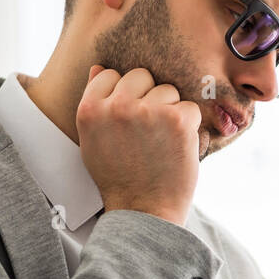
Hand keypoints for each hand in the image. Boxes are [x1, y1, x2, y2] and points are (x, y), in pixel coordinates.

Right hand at [77, 64, 201, 225]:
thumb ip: (96, 104)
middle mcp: (116, 107)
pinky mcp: (177, 120)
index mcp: (90, 110)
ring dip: (170, 112)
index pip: (109, 75)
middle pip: (141, 76)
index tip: (129, 119)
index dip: (124, 95)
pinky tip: (176, 147)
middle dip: (148, 97)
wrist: (143, 211)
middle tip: (149, 131)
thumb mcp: (93, 141)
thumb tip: (98, 67)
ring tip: (161, 142)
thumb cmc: (119, 178)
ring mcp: (147, 112)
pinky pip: (189, 107)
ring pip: (167, 90)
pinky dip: (189, 126)